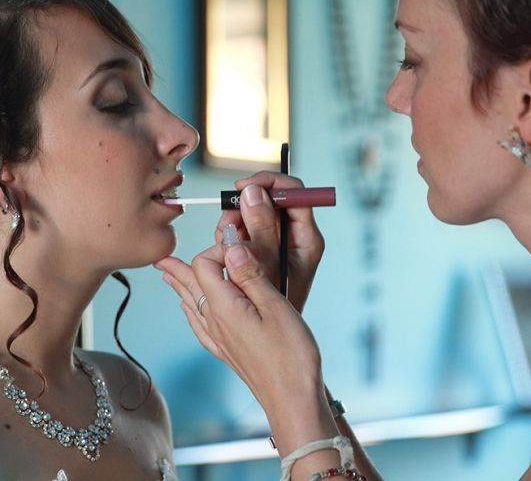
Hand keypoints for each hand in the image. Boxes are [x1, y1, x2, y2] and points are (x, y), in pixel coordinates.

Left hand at [156, 240, 336, 454]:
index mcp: (224, 306)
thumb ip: (251, 275)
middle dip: (180, 267)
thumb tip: (231, 247)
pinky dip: (192, 311)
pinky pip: (199, 326)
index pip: (203, 265)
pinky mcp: (227, 351)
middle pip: (191, 286)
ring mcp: (219, 339)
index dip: (219, 248)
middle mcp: (215, 322)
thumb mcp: (276, 306)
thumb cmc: (291, 355)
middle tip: (162, 257)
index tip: (241, 245)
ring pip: (192, 305)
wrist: (292, 398)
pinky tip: (190, 310)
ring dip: (181, 286)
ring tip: (167, 275)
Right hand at [212, 172, 324, 312]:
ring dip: (233, 223)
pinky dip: (230, 235)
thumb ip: (261, 228)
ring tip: (224, 241)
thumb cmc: (279, 311)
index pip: (294, 192)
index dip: (270, 183)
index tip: (243, 187)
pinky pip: (243, 232)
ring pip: (252, 215)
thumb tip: (251, 191)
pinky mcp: (259, 254)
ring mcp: (275, 245)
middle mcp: (294, 238)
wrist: (276, 348)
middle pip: (270, 200)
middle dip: (244, 206)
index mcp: (306, 238)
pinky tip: (223, 250)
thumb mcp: (269, 266)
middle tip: (228, 223)